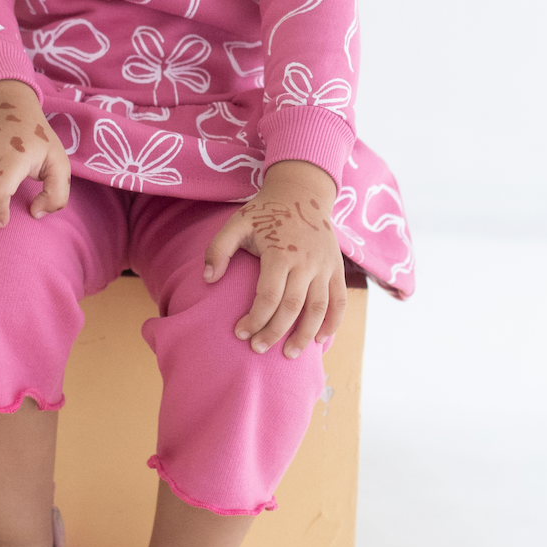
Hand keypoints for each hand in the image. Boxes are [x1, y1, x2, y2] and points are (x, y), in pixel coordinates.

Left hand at [203, 160, 345, 357]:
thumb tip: (207, 279)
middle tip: (258, 349)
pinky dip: (332, 323)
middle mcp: (306, 262)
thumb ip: (218, 249)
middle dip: (274, 332)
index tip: (240, 333)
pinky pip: (339, 301)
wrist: (302, 192)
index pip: (268, 297)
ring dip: (305, 335)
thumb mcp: (237, 222)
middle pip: (293, 308)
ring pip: (319, 309)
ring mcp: (325, 266)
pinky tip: (319, 340)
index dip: (254, 319)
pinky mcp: (336, 268)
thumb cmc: (265, 211)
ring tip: (290, 354)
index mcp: (281, 252)